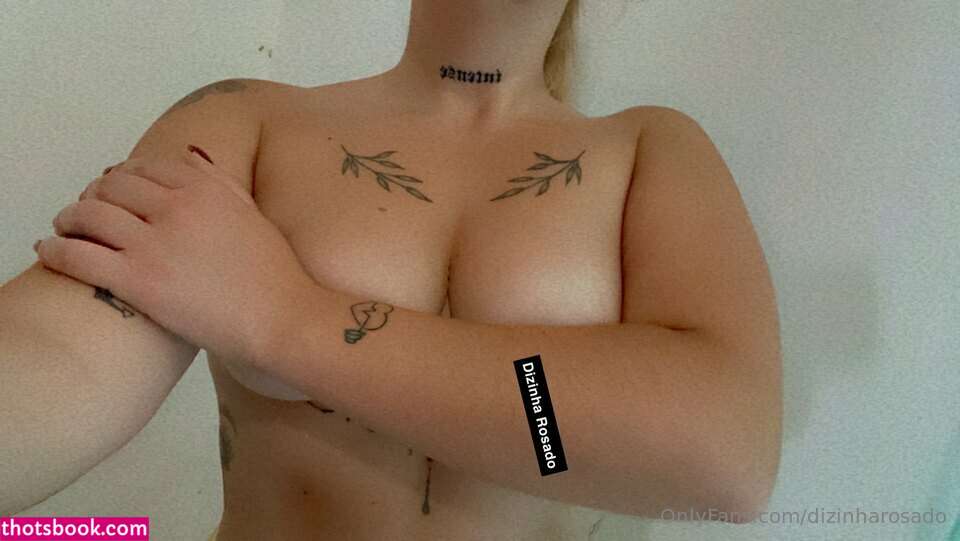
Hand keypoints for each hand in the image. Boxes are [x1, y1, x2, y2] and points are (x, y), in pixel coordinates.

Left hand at [35, 146, 314, 364]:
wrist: (282, 317)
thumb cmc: (274, 273)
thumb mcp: (251, 213)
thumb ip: (218, 180)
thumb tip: (188, 153)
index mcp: (204, 188)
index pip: (144, 167)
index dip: (121, 176)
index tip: (114, 189)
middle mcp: (175, 207)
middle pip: (111, 187)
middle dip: (92, 195)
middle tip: (86, 211)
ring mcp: (154, 244)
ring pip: (88, 216)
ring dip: (68, 219)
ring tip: (64, 229)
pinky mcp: (138, 281)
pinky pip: (79, 257)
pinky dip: (56, 250)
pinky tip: (49, 251)